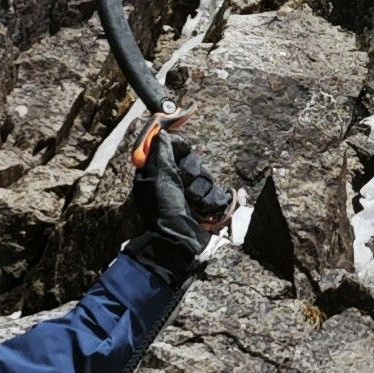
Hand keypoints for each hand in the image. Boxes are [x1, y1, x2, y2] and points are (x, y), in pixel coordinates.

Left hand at [132, 132, 233, 274]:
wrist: (177, 239)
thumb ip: (161, 153)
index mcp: (159, 171)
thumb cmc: (163, 208)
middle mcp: (175, 180)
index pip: (175, 147)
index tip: (185, 150)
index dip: (181, 148)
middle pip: (194, 161)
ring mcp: (190, 192)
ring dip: (202, 190)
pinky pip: (215, 192)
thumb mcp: (158, 177)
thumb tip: (162, 133)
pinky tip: (203, 210)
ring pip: (206, 176)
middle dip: (193, 173)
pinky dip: (210, 201)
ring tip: (194, 202)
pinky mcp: (204, 203)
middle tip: (185, 185)